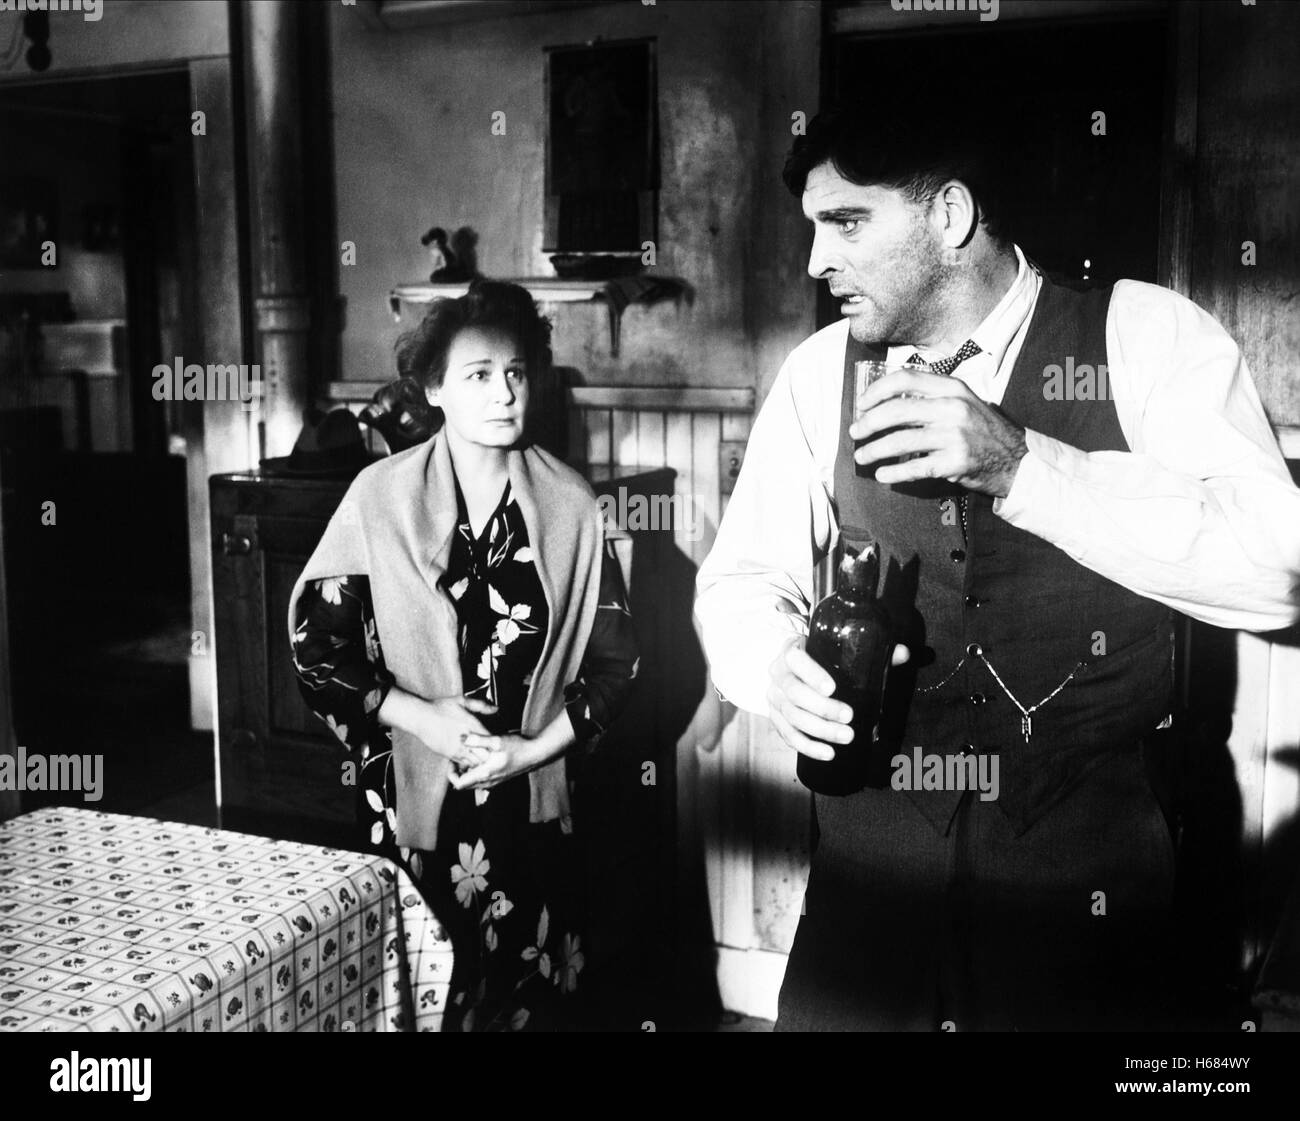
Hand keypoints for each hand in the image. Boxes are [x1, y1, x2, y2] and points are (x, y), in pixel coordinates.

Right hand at [413, 695, 497, 767]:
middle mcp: (466, 739)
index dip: (495, 742)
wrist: (420, 717)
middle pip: (486, 755)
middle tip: (489, 749)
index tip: (495, 740)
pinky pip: (464, 764)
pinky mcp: (449, 755)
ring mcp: (457, 749)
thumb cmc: (440, 707)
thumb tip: (495, 708)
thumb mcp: (462, 701)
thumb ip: (480, 705)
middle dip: (489, 753)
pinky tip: (468, 756)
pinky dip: (468, 762)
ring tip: (479, 754)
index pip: (491, 740)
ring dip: (479, 759)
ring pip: (475, 762)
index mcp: (472, 725)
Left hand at [448, 733, 548, 789]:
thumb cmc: (518, 748)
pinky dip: (475, 771)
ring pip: (472, 782)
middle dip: (458, 771)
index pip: (459, 784)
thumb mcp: (497, 740)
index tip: (452, 761)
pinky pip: (480, 779)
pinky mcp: (497, 778)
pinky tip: (479, 757)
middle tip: (457, 757)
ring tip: (467, 755)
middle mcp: (487, 781)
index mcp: (484, 774)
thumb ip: (478, 740)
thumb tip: (462, 738)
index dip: (451, 774)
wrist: (534, 754)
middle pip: (464, 784)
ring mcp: (493, 781)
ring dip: (467, 771)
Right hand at [766, 636, 909, 759]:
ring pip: (792, 717)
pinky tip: (828, 753)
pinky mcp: (776, 718)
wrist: (793, 670)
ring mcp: (774, 698)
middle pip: (794, 693)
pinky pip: (788, 735)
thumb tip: (903, 653)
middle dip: (822, 708)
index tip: (832, 688)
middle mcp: (778, 675)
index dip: (812, 674)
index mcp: (792, 651)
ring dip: (819, 730)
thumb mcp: (840, 650)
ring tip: (846, 737)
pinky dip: (808, 746)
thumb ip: (873, 651)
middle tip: (849, 717)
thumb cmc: (821, 659)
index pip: (796, 660)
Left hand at [850, 367, 1027, 497]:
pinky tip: (882, 474)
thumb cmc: (982, 430)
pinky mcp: (955, 462)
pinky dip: (894, 472)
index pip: (906, 378)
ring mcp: (955, 436)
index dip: (877, 390)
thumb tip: (886, 402)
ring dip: (874, 450)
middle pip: (897, 410)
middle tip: (855, 432)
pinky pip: (915, 467)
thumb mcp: (962, 402)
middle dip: (868, 422)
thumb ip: (931, 397)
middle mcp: (953, 408)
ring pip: (901, 440)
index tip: (861, 403)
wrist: (1016, 460)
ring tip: (862, 456)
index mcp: (952, 387)